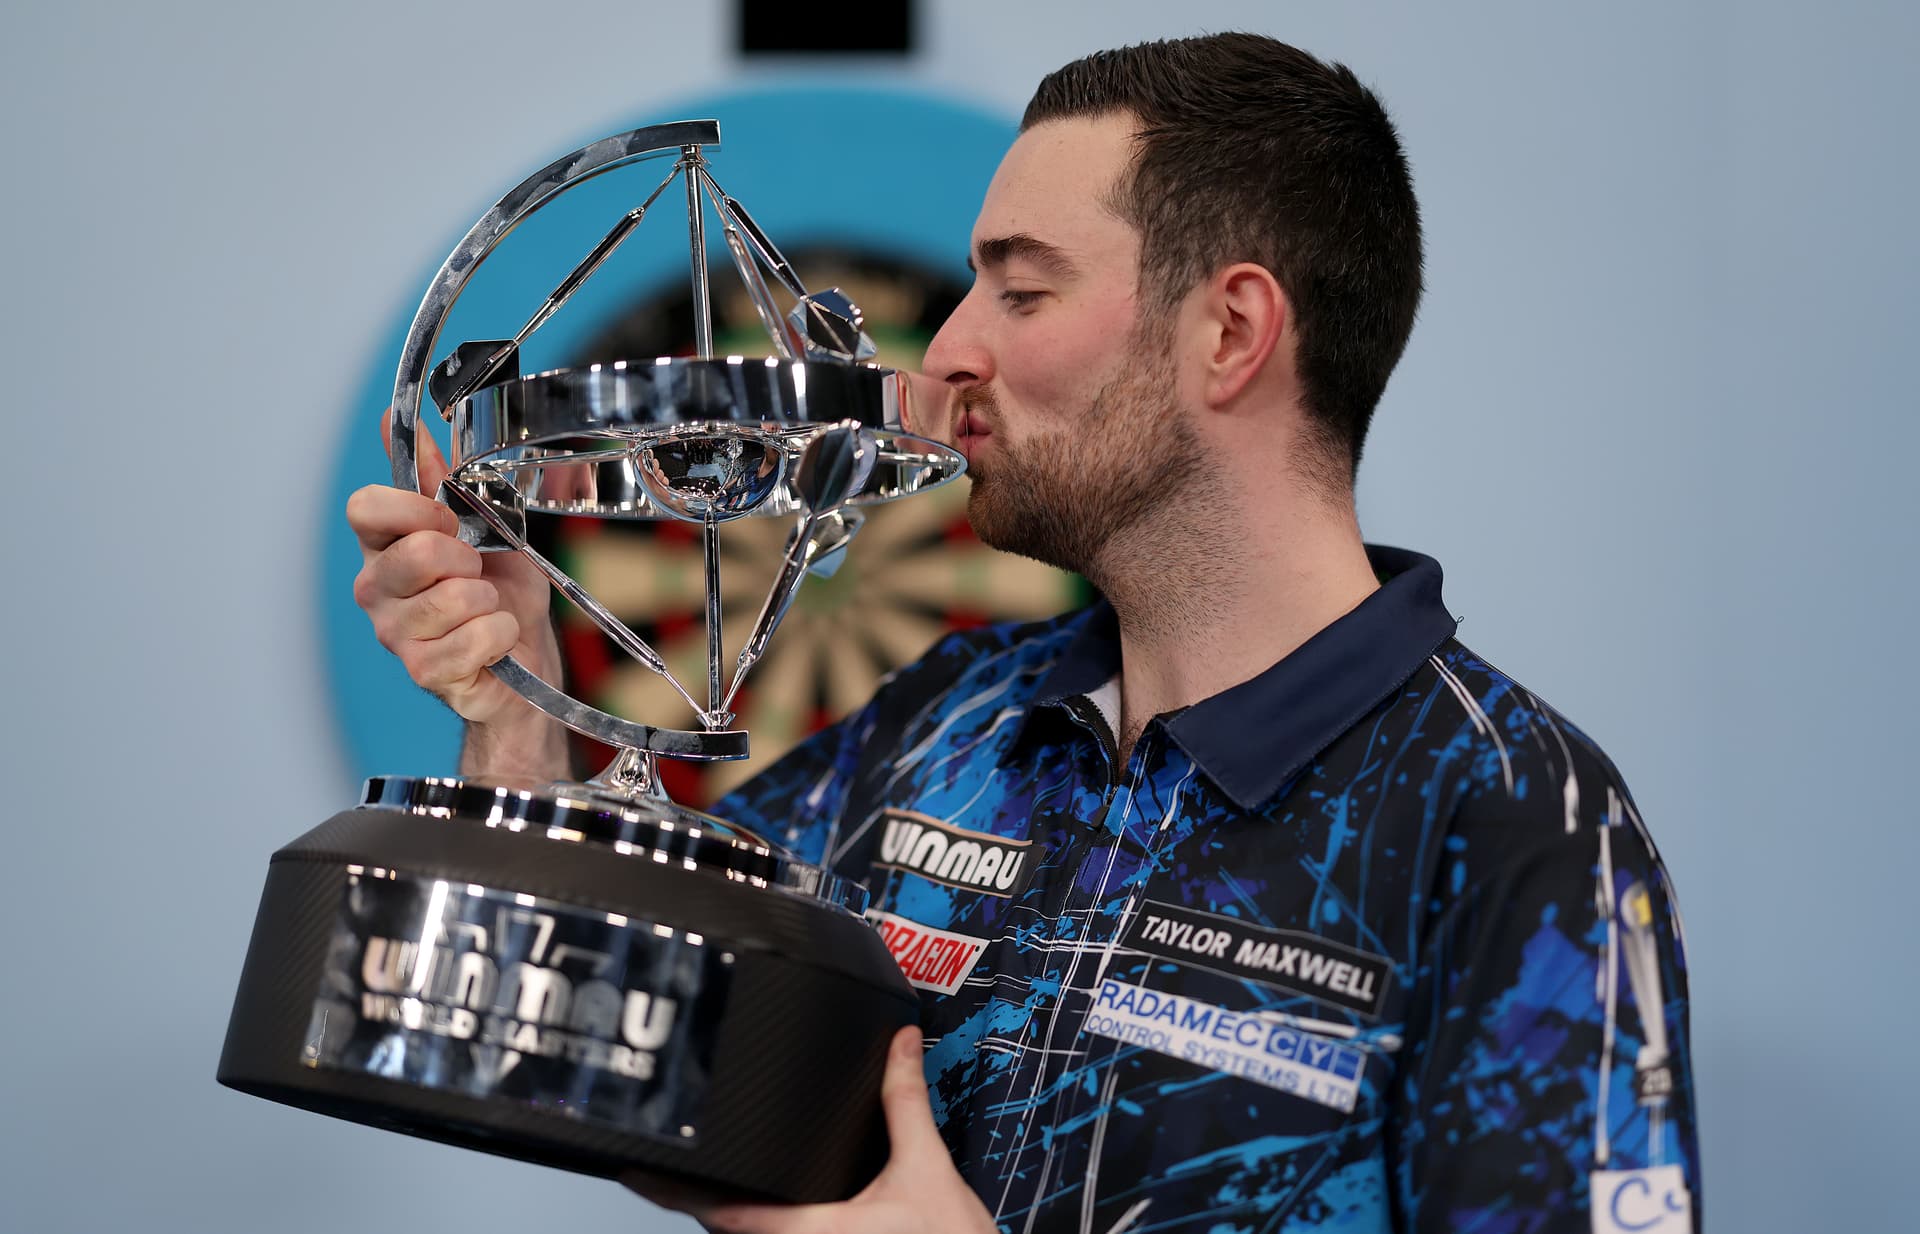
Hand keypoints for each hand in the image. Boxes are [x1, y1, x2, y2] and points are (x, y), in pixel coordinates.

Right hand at [347, 410, 566, 773]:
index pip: (365, 507)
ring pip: (454, 598)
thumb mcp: (478, 519)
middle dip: (467, 558)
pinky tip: (495, 639)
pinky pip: (476, 638)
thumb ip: (436, 475)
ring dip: (489, 599)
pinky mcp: (425, 672)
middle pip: (417, 553)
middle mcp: (376, 589)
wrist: (526, 651)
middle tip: (477, 572)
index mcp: (382, 546)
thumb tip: (393, 418)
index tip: (449, 519)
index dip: (417, 508)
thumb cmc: (498, 586)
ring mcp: (396, 634)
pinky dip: (501, 634)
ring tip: (486, 607)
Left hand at [626, 1027, 994, 1233]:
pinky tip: (767, 1200)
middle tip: (664, 1158)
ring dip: (728, 1209)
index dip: (670, 1190)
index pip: (717, 1211)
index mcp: (809, 1232)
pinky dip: (760, 1219)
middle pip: (723, 1227)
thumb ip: (904, 1102)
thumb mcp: (926, 1168)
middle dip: (695, 1193)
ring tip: (706, 1173)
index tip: (635, 1168)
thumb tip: (898, 1044)